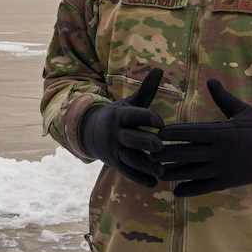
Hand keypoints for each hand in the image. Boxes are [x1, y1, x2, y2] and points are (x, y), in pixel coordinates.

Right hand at [78, 68, 167, 186]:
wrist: (90, 132)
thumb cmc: (118, 116)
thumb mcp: (128, 102)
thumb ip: (145, 89)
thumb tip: (159, 68)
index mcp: (120, 115)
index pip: (134, 116)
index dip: (147, 118)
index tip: (160, 124)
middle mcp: (115, 133)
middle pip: (130, 139)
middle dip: (144, 143)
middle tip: (159, 147)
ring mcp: (113, 150)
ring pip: (129, 159)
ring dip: (145, 166)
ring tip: (161, 171)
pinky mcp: (114, 163)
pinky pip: (126, 172)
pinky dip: (139, 178)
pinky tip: (153, 184)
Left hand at [157, 80, 251, 196]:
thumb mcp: (242, 110)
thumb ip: (223, 97)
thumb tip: (210, 79)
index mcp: (221, 132)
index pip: (189, 132)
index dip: (171, 133)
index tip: (157, 132)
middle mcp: (219, 152)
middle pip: (185, 153)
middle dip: (165, 153)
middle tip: (149, 153)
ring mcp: (222, 169)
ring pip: (190, 172)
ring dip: (172, 173)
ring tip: (157, 171)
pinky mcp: (226, 182)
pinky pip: (203, 187)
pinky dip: (188, 190)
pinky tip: (175, 190)